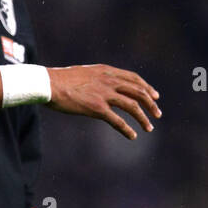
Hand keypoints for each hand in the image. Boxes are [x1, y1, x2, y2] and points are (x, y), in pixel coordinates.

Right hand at [45, 65, 160, 139]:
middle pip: (138, 92)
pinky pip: (117, 120)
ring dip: (143, 118)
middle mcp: (109, 81)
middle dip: (151, 104)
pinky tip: (132, 136)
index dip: (147, 88)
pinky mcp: (97, 108)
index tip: (155, 96)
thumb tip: (100, 86)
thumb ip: (97, 79)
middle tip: (158, 114)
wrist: (50, 84)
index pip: (134, 78)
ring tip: (149, 128)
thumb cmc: (62, 80)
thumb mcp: (84, 74)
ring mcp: (104, 94)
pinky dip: (127, 129)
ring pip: (132, 106)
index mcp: (107, 71)